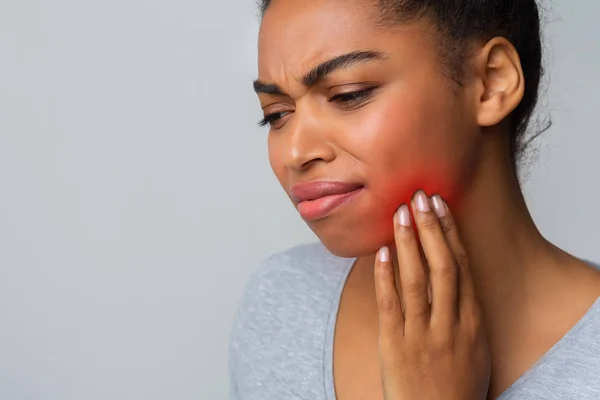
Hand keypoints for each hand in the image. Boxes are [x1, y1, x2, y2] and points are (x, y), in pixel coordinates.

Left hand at [374, 190, 490, 399]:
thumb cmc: (457, 384)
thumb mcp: (475, 346)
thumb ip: (465, 310)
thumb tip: (453, 274)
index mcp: (472, 321)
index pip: (461, 266)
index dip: (450, 233)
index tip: (441, 206)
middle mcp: (450, 323)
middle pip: (441, 266)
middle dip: (430, 228)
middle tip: (420, 197)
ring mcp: (421, 334)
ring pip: (415, 279)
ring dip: (408, 242)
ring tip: (399, 213)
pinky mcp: (395, 345)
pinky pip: (389, 303)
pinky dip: (385, 275)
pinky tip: (381, 251)